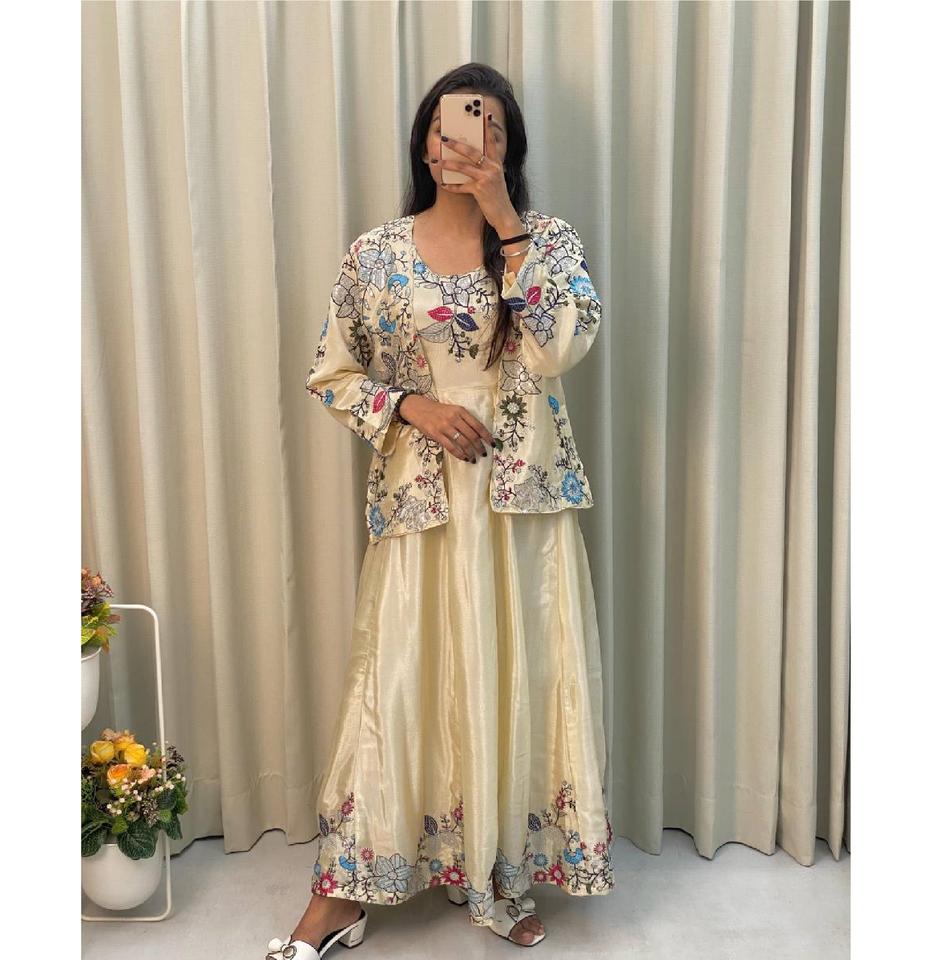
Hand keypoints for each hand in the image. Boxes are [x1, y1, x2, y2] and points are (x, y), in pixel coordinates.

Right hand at [399, 394, 492, 462]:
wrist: (418, 408)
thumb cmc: (437, 410)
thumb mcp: (453, 409)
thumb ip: (464, 420)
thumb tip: (478, 434)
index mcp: (461, 411)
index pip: (478, 425)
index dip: (487, 436)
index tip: (492, 443)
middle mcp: (454, 418)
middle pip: (472, 435)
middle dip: (480, 447)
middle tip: (484, 453)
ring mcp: (445, 426)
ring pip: (463, 442)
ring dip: (471, 452)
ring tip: (474, 458)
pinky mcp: (436, 434)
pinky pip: (451, 447)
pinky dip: (459, 454)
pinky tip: (464, 458)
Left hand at [438, 113, 523, 237]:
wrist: (504, 215)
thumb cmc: (497, 197)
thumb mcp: (496, 179)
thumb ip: (487, 168)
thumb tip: (473, 160)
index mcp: (497, 163)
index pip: (492, 141)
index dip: (488, 128)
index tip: (484, 114)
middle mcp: (492, 168)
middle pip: (473, 151)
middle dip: (457, 144)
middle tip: (445, 138)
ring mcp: (486, 179)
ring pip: (464, 167)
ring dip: (448, 163)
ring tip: (437, 159)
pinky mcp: (479, 191)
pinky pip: (461, 186)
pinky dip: (451, 186)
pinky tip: (443, 184)